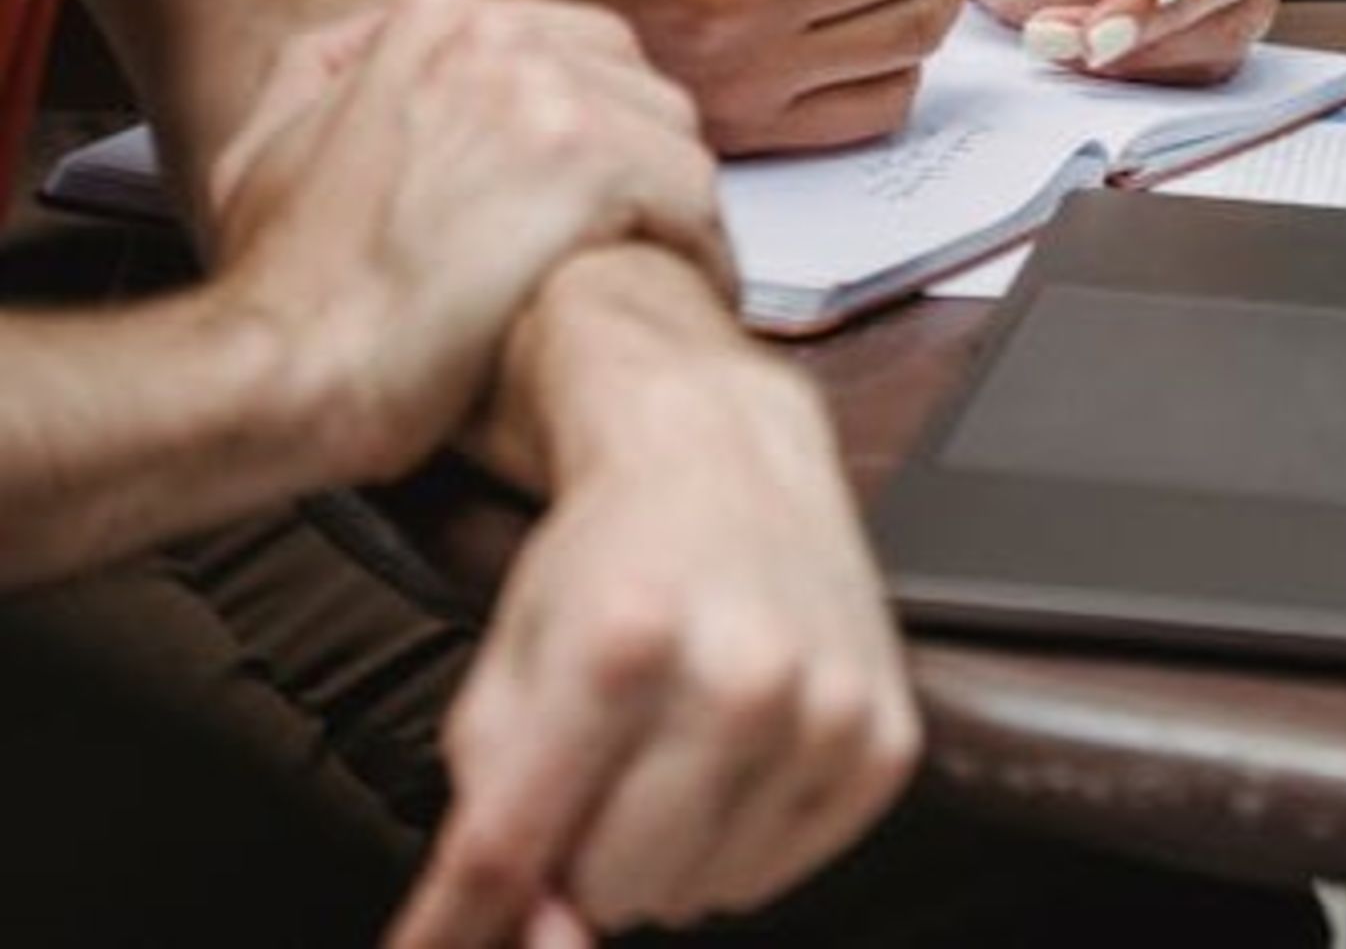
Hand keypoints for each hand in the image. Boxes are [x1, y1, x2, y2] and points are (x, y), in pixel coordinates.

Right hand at [209, 0, 727, 483]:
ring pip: (673, 134)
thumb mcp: (262, 149)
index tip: (605, 180)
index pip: (575, 44)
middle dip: (645, 158)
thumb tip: (362, 56)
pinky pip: (694, 195)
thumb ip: (322, 78)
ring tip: (667, 265)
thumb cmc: (282, 291)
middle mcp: (498, 38)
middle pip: (633, 83)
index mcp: (432, 24)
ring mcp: (549, 94)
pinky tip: (681, 291)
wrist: (285, 370)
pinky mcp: (590, 163)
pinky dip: (699, 249)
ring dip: (676, 206)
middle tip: (646, 227)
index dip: (600, 122)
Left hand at [389, 247, 920, 948]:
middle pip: (612, 891)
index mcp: (619, 643)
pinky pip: (781, 872)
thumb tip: (521, 941)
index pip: (514, 847)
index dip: (454, 925)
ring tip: (668, 738)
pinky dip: (739, 835)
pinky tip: (731, 745)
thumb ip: (490, 802)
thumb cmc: (609, 552)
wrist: (727, 454)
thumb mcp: (509, 653)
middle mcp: (737, 676)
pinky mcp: (883, 739)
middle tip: (596, 762)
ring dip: (665, 847)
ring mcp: (823, 710)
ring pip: (699, 895)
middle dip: (581, 852)